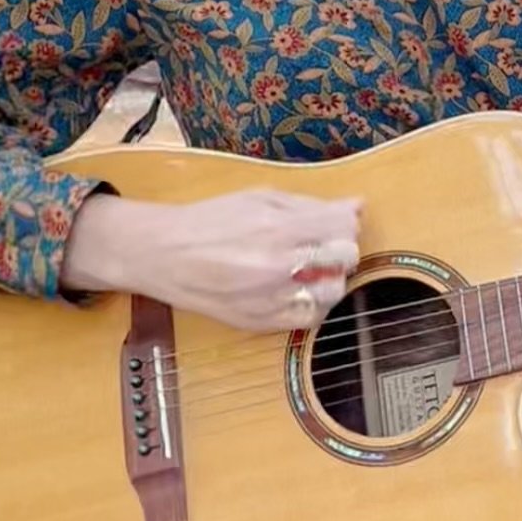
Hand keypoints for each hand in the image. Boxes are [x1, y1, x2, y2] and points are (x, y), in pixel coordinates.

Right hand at [63, 187, 360, 332]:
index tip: (335, 220)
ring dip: (329, 277)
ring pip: (332, 292)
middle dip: (341, 247)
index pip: (344, 226)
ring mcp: (270, 298)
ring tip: (309, 267)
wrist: (165, 255)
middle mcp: (278, 266)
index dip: (345, 221)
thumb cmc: (211, 220)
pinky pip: (309, 319)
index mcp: (279, 228)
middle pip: (346, 258)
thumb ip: (311, 204)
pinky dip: (311, 304)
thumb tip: (356, 206)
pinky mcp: (261, 323)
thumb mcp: (261, 198)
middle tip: (324, 243)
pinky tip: (296, 289)